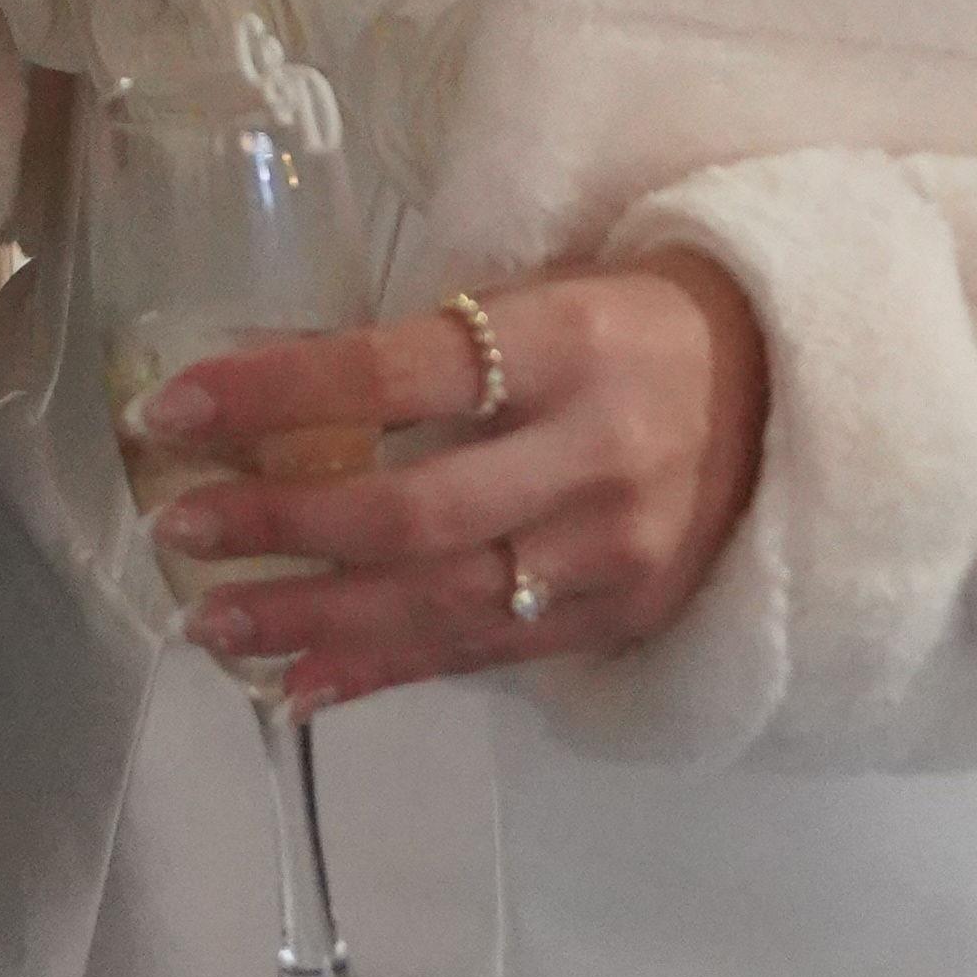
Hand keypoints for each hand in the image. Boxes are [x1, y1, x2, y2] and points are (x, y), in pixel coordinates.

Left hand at [138, 247, 771, 711]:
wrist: (801, 391)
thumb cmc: (642, 320)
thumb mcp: (548, 293)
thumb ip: (434, 343)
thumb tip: (275, 392)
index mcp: (570, 341)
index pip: (397, 369)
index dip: (277, 393)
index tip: (174, 407)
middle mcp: (595, 452)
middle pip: (411, 509)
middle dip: (279, 525)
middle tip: (179, 526)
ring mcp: (613, 551)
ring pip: (438, 604)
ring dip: (310, 620)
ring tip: (210, 623)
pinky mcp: (620, 617)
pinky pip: (480, 656)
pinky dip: (380, 673)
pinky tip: (296, 683)